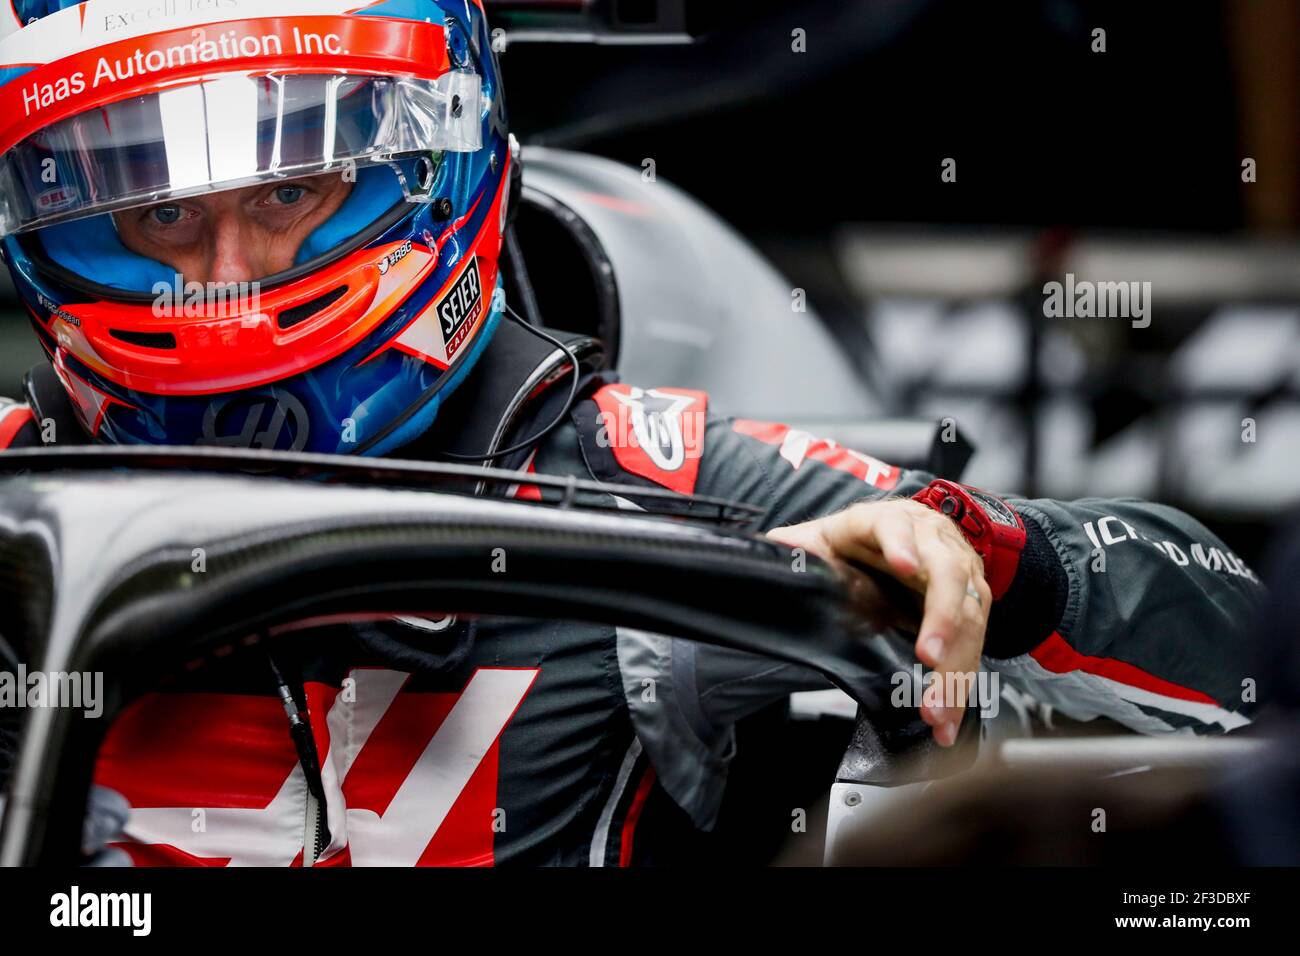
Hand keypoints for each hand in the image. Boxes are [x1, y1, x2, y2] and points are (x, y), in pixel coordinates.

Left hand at [767, 498, 990, 745]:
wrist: (894, 539)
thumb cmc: (853, 542)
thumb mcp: (819, 540)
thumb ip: (795, 548)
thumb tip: (768, 554)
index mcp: (886, 520)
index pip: (895, 525)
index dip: (900, 543)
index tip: (903, 565)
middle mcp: (931, 540)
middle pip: (947, 575)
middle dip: (942, 618)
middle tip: (928, 658)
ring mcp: (958, 570)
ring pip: (970, 615)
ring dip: (958, 664)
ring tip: (936, 709)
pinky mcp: (972, 603)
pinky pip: (977, 644)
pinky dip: (964, 684)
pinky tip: (949, 718)